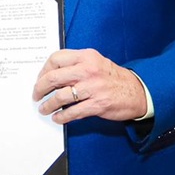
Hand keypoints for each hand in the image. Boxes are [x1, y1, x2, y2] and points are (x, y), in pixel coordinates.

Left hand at [33, 48, 147, 123]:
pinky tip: (58, 118)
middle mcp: (88, 70)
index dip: (44, 70)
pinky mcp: (97, 104)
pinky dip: (62, 117)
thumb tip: (52, 76)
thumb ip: (76, 65)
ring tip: (44, 109)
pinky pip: (72, 112)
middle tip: (36, 95)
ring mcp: (93, 87)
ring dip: (48, 105)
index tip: (40, 79)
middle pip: (53, 77)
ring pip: (60, 97)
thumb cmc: (114, 78)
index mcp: (86, 56)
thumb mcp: (95, 62)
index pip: (56, 59)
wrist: (138, 91)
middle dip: (40, 88)